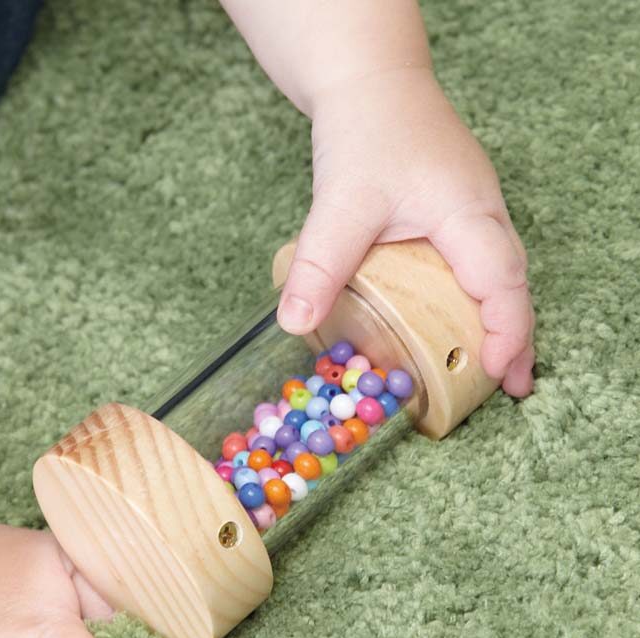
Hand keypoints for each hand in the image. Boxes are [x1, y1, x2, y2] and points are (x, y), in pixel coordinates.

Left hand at [278, 67, 533, 396]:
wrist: (370, 80)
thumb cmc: (366, 130)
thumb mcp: (340, 203)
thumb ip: (320, 264)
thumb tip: (295, 324)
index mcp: (468, 211)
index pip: (501, 281)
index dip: (505, 330)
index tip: (496, 372)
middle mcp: (482, 212)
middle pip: (510, 282)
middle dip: (513, 336)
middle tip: (507, 387)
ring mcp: (472, 208)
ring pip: (496, 271)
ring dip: (495, 317)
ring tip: (487, 364)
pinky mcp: (453, 209)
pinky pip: (475, 259)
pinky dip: (473, 294)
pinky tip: (453, 314)